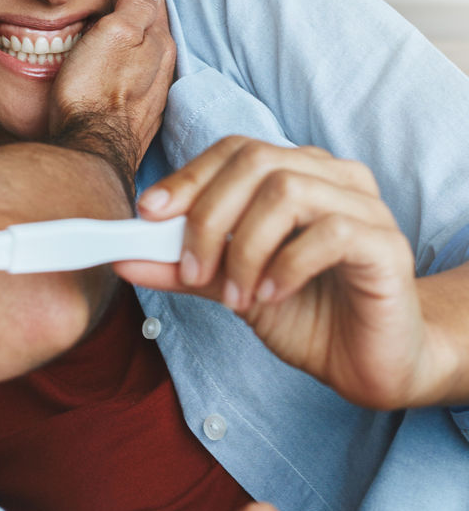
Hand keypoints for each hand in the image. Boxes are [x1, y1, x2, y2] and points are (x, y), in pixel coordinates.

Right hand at [49, 0, 175, 193]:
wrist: (89, 151)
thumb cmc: (94, 92)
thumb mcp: (112, 35)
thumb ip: (134, 8)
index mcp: (160, 44)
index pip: (155, 4)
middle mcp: (163, 72)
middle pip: (154, 33)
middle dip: (140, 18)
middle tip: (120, 2)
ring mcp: (152, 99)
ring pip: (146, 62)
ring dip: (133, 49)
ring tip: (114, 37)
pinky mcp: (136, 121)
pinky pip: (134, 87)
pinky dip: (125, 75)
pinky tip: (112, 77)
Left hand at [116, 136, 434, 408]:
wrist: (368, 361)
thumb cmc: (303, 312)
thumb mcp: (227, 286)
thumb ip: (181, 267)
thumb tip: (122, 257)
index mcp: (295, 173)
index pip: (234, 150)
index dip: (188, 177)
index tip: (149, 216)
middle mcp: (331, 178)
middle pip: (256, 162)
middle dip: (209, 217)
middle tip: (194, 271)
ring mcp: (365, 207)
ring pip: (288, 192)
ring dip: (246, 248)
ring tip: (236, 295)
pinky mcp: (387, 245)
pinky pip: (330, 233)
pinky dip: (286, 265)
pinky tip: (271, 296)